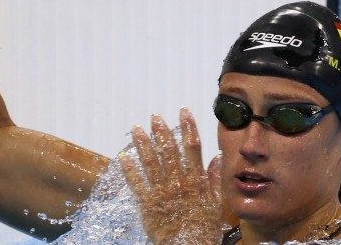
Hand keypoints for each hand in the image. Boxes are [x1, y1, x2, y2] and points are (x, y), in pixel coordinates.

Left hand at [120, 108, 223, 243]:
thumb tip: (217, 158)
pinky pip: (136, 183)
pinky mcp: (147, 202)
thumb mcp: (216, 203)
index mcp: (195, 180)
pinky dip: (129, 170)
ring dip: (143, 144)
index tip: (183, 112)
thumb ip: (215, 180)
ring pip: (150, 162)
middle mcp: (177, 181)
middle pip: (169, 150)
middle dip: (162, 131)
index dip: (187, 127)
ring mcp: (161, 191)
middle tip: (155, 116)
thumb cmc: (203, 228)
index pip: (192, 147)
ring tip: (137, 129)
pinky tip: (123, 157)